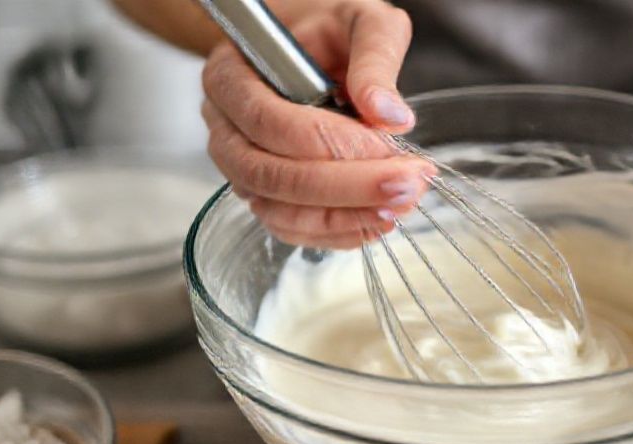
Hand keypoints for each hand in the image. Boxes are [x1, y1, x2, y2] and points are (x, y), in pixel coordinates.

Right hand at [201, 0, 433, 248]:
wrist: (308, 45)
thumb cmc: (328, 30)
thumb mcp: (359, 21)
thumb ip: (376, 57)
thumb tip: (391, 115)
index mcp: (232, 76)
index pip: (271, 123)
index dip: (331, 143)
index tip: (389, 146)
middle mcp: (226, 127)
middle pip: (272, 176)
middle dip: (345, 188)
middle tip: (407, 186)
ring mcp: (241, 166)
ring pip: (280, 212)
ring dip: (345, 217)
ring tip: (400, 206)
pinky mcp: (265, 195)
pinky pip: (293, 228)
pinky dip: (337, 232)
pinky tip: (379, 219)